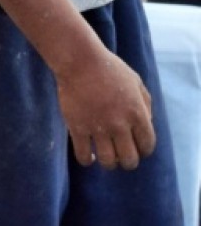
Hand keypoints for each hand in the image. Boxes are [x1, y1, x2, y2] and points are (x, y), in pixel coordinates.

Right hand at [54, 40, 156, 168]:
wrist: (80, 62)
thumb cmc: (109, 69)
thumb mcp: (136, 82)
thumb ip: (145, 104)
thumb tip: (147, 123)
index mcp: (137, 114)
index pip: (147, 145)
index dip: (144, 150)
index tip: (137, 149)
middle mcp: (120, 125)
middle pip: (129, 159)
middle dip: (128, 161)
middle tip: (122, 157)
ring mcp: (98, 128)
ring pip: (108, 161)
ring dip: (109, 163)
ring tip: (105, 157)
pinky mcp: (77, 128)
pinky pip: (84, 155)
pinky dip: (87, 160)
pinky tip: (88, 156)